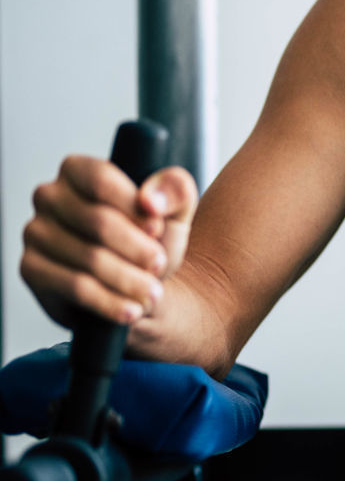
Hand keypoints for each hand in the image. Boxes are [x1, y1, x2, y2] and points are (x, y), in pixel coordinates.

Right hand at [20, 156, 198, 327]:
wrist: (140, 288)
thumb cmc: (152, 243)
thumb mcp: (176, 212)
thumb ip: (176, 190)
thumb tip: (151, 200)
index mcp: (78, 170)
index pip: (101, 180)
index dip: (133, 207)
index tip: (158, 228)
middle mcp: (50, 196)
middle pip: (98, 221)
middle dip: (137, 248)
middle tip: (160, 265)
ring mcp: (36, 233)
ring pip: (89, 258)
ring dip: (129, 279)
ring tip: (153, 292)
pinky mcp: (32, 268)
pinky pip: (74, 287)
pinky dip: (109, 301)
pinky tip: (131, 309)